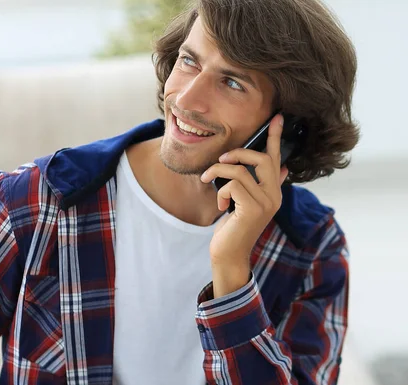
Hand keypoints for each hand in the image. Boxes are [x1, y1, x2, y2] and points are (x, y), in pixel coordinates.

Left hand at [200, 114, 288, 296]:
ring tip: (208, 181)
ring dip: (218, 172)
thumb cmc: (233, 228)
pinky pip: (233, 185)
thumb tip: (280, 167)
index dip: (275, 137)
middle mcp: (274, 196)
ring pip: (240, 170)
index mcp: (273, 192)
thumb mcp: (244, 203)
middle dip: (238, 153)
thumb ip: (258, 186)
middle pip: (262, 159)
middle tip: (220, 160)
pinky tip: (221, 206)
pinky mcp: (253, 209)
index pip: (276, 158)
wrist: (228, 254)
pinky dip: (221, 191)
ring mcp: (266, 203)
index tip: (277, 116)